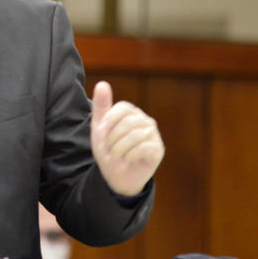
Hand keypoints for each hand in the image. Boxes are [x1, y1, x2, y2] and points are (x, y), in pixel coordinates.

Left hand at [90, 81, 163, 196]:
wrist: (116, 175)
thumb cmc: (108, 148)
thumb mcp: (99, 127)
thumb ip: (101, 106)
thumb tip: (102, 83)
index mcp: (131, 112)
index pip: (123, 108)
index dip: (109, 121)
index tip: (101, 133)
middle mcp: (144, 120)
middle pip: (127, 123)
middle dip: (112, 139)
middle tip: (108, 149)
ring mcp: (153, 135)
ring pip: (134, 136)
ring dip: (119, 149)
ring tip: (115, 156)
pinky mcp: (158, 150)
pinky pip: (143, 148)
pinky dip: (129, 156)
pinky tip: (126, 160)